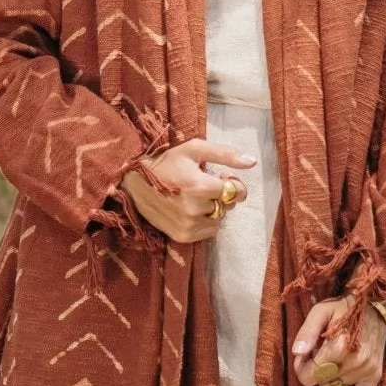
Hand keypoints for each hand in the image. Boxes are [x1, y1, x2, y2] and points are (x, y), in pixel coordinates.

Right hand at [119, 138, 254, 243]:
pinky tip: (190, 210)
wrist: (133, 182)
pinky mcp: (181, 236)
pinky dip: (205, 222)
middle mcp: (194, 209)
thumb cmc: (166, 162)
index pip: (235, 191)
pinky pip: (209, 232)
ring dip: (213, 209)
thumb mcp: (194, 149)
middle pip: (226, 205)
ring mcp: (187, 225)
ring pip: (219, 219)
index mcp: (199, 186)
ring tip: (195, 197)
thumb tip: (252, 162)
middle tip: (204, 185)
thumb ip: (225, 154)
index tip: (222, 178)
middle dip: (222, 195)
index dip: (233, 183)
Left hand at [290, 288, 385, 385]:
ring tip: (332, 360)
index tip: (303, 356)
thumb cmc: (344, 308)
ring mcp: (366, 372)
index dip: (301, 369)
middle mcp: (354, 363)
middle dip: (314, 371)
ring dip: (328, 379)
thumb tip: (297, 354)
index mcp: (338, 347)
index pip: (309, 377)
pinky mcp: (374, 377)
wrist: (375, 306)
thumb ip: (307, 332)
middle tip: (318, 354)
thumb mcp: (321, 311)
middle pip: (320, 383)